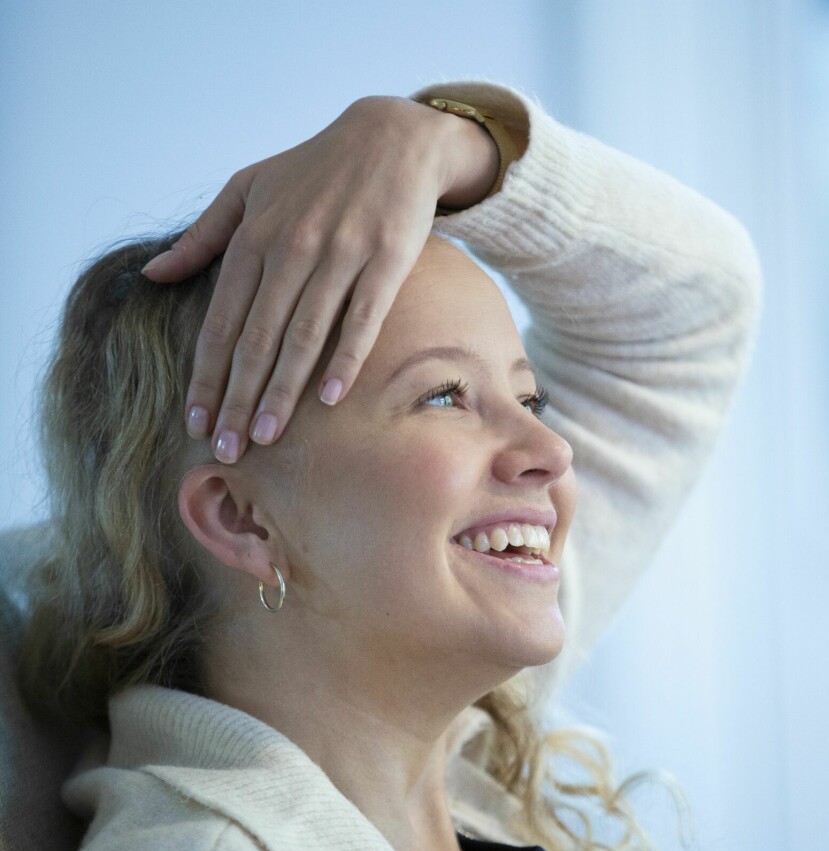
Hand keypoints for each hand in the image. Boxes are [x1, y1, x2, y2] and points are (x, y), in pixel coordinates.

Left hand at [141, 95, 500, 462]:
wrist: (392, 138)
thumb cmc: (314, 170)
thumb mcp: (247, 188)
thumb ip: (201, 236)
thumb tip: (152, 275)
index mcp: (254, 237)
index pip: (221, 320)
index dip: (206, 375)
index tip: (195, 421)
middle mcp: (291, 248)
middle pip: (257, 339)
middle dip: (237, 399)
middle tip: (226, 449)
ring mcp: (340, 255)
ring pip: (303, 336)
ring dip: (282, 392)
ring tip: (265, 437)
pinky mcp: (386, 261)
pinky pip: (362, 320)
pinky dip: (345, 360)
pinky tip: (328, 399)